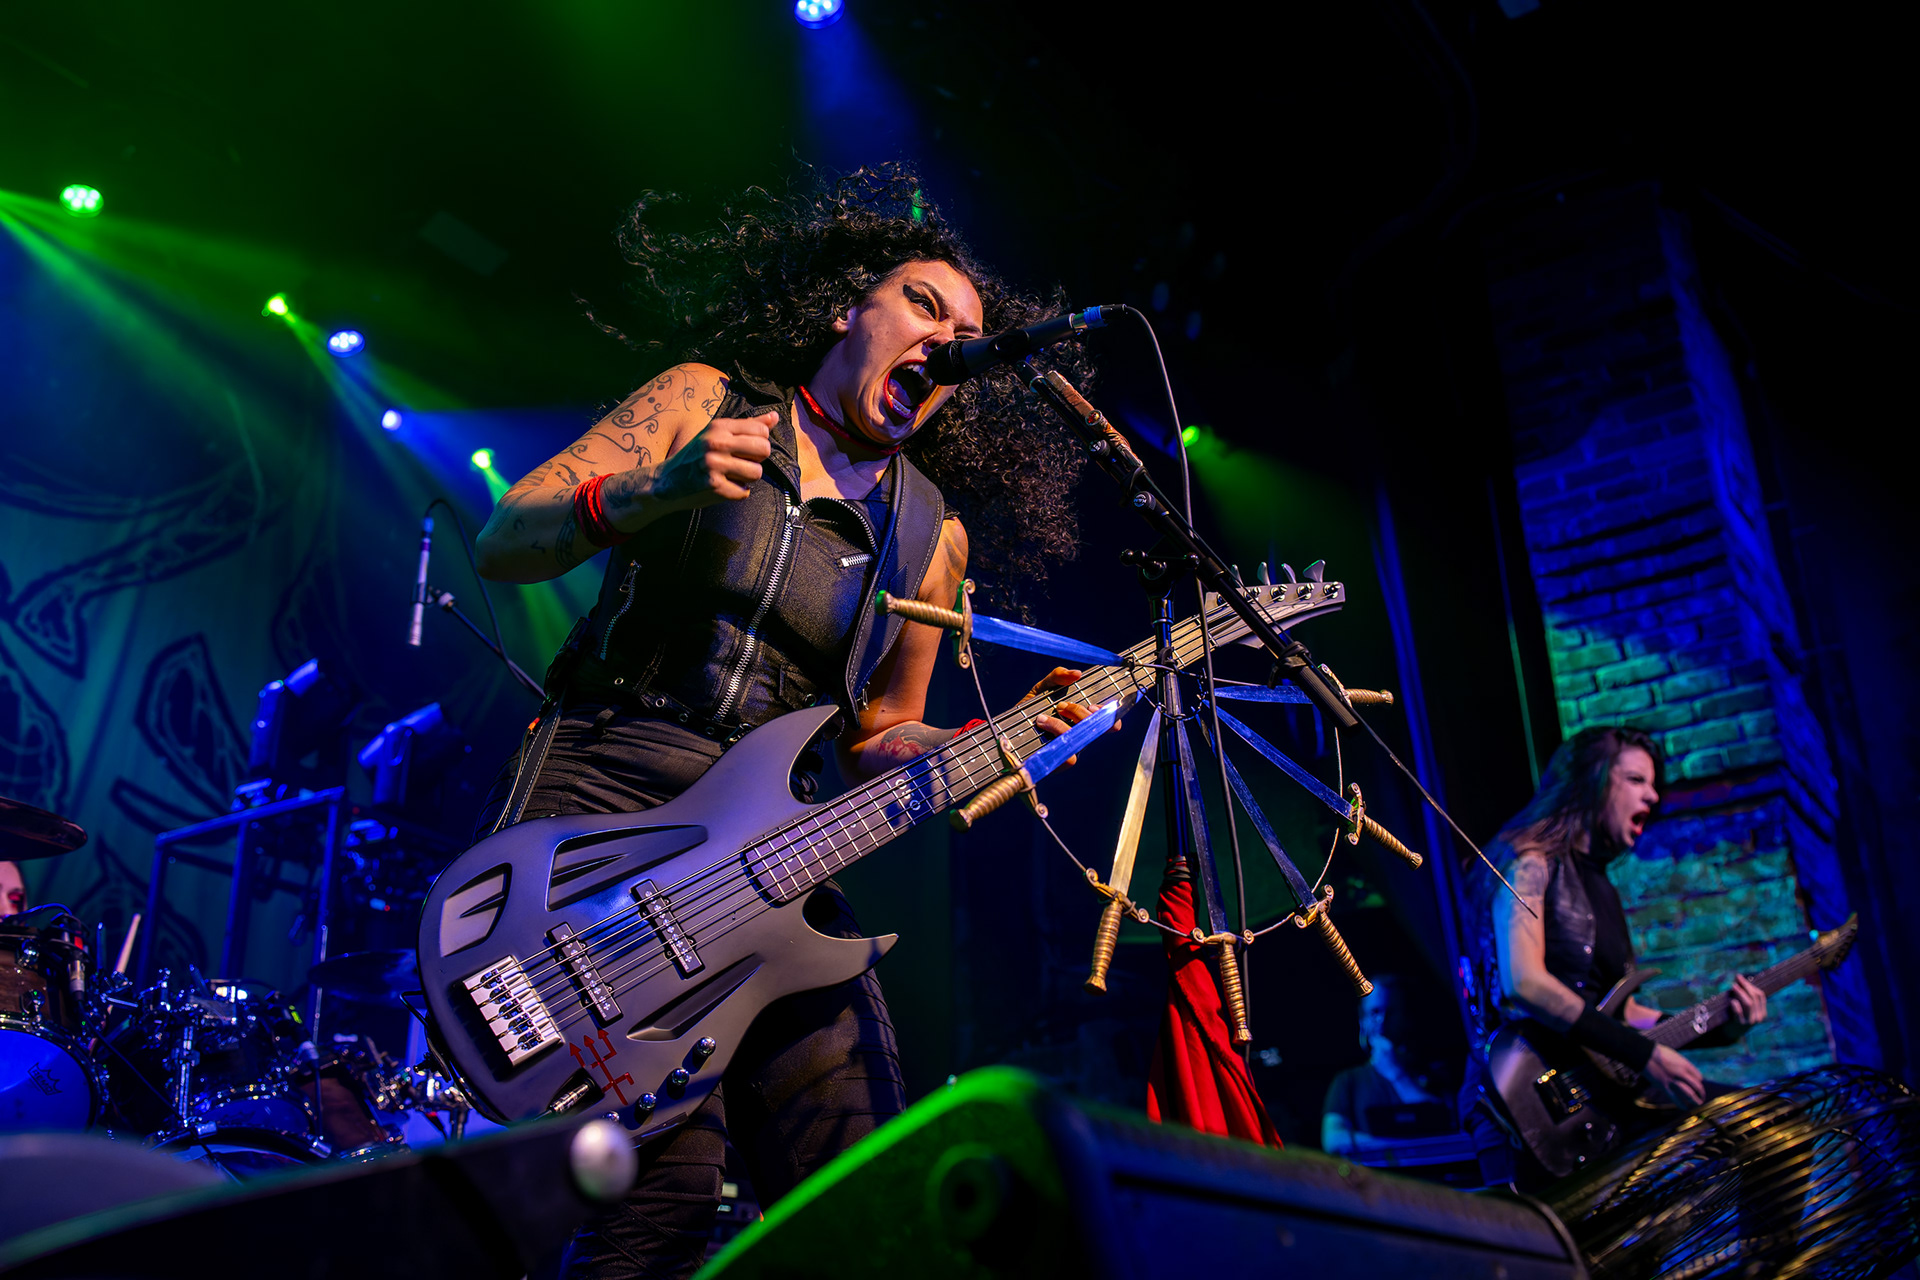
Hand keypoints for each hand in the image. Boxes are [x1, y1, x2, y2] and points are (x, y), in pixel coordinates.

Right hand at [642, 412, 776, 512]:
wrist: (666, 481)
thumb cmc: (696, 457)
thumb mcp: (717, 434)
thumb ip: (748, 426)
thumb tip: (775, 417)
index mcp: (719, 427)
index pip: (761, 431)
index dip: (759, 443)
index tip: (745, 449)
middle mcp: (716, 442)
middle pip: (764, 450)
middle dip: (757, 460)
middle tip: (740, 463)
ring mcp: (714, 464)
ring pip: (756, 472)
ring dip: (747, 479)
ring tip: (731, 476)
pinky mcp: (713, 485)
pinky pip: (744, 492)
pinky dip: (736, 493)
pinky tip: (722, 487)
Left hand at [1028, 667, 1120, 765]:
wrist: (1006, 730)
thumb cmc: (1029, 710)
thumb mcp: (1042, 688)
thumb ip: (1058, 676)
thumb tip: (1077, 673)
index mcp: (1081, 719)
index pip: (1108, 721)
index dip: (1110, 716)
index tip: (1094, 705)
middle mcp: (1079, 735)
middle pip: (1096, 729)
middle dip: (1079, 714)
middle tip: (1061, 706)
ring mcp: (1070, 750)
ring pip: (1080, 741)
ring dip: (1063, 726)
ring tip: (1042, 717)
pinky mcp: (1058, 763)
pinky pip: (1069, 756)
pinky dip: (1056, 736)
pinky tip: (1042, 726)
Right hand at [1645, 1043, 1703, 1104]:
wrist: (1645, 1054)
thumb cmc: (1659, 1052)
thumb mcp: (1675, 1055)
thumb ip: (1682, 1064)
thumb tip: (1688, 1072)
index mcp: (1685, 1065)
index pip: (1699, 1077)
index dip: (1699, 1081)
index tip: (1697, 1083)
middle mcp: (1682, 1074)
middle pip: (1697, 1086)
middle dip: (1701, 1093)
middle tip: (1702, 1096)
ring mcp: (1673, 1081)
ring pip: (1689, 1094)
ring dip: (1695, 1101)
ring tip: (1697, 1103)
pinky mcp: (1664, 1087)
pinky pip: (1675, 1098)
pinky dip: (1681, 1104)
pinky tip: (1684, 1107)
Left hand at [1729, 974, 1766, 1024]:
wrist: (1731, 1034)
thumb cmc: (1737, 1017)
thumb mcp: (1745, 1008)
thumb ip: (1745, 996)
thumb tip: (1739, 978)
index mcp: (1762, 1012)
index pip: (1761, 996)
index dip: (1751, 985)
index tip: (1741, 978)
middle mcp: (1759, 1017)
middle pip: (1755, 998)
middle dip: (1746, 986)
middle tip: (1737, 978)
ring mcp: (1750, 1021)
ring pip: (1749, 1003)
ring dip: (1741, 993)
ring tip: (1733, 986)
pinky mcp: (1740, 1024)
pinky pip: (1739, 1013)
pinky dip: (1736, 1005)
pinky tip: (1732, 1000)